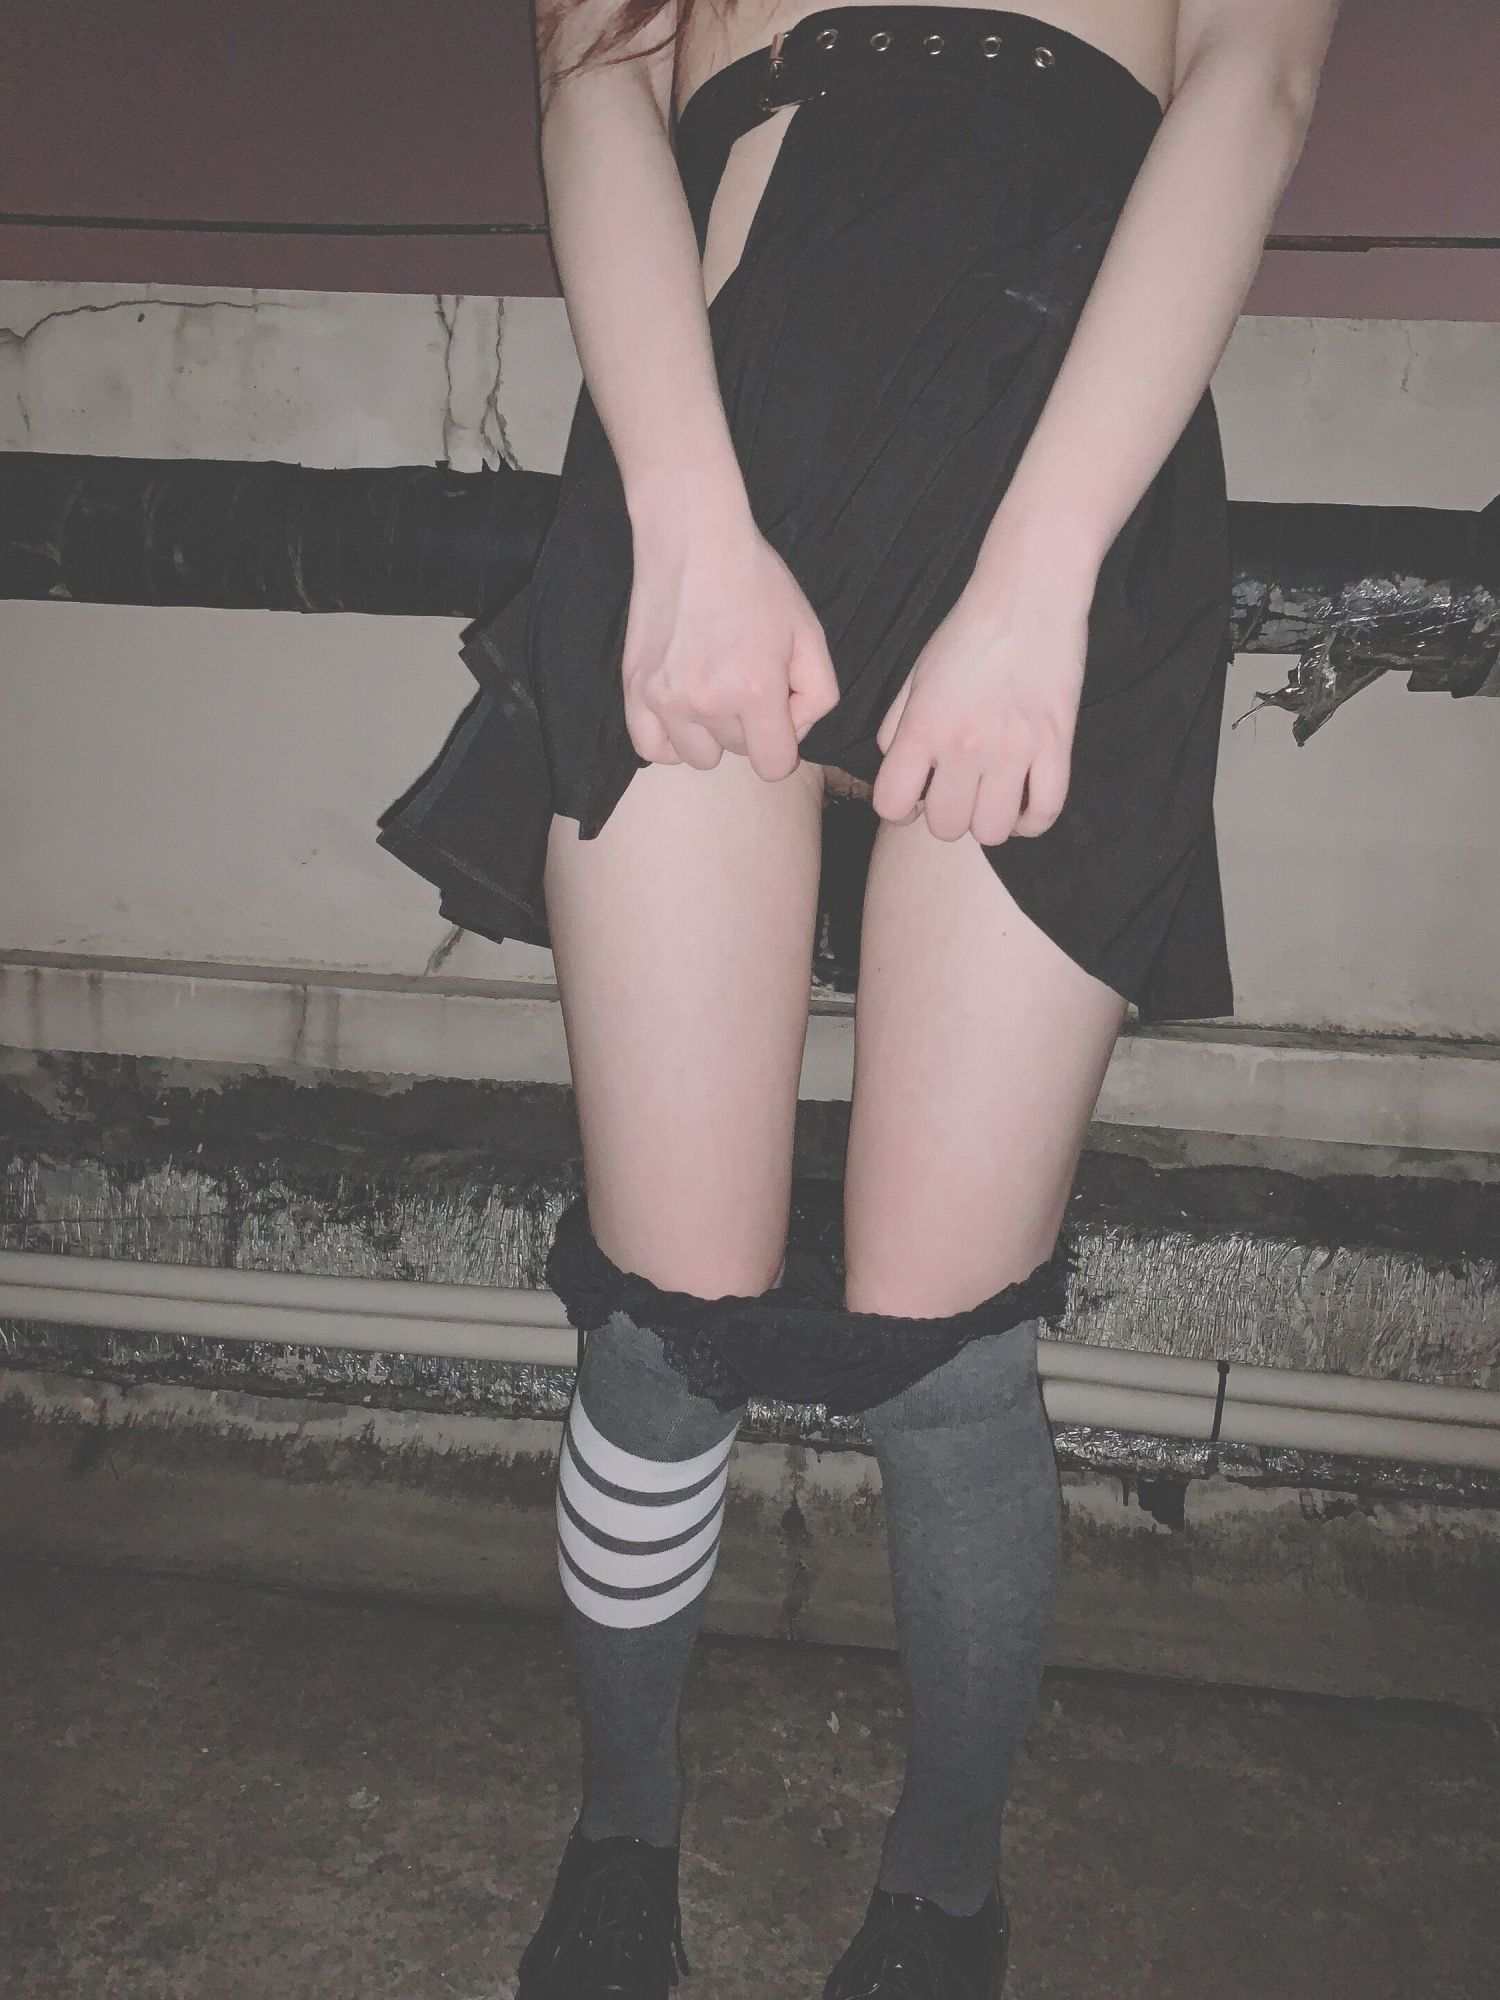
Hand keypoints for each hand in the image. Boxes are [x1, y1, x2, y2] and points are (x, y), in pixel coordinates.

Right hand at [621, 506, 840, 782]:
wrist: (694, 540)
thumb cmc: (757, 583)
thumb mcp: (809, 633)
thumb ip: (818, 694)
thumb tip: (793, 730)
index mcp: (756, 690)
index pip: (775, 766)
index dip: (783, 744)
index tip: (778, 713)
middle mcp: (708, 702)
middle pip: (737, 754)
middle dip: (748, 726)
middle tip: (743, 678)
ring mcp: (665, 699)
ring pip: (698, 756)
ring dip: (710, 734)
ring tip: (711, 689)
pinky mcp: (634, 689)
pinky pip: (652, 749)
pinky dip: (670, 740)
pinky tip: (682, 711)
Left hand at [871, 579, 1090, 843]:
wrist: (1028, 595)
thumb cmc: (967, 633)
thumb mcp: (915, 676)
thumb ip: (898, 727)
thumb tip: (897, 768)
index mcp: (923, 728)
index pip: (892, 806)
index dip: (899, 808)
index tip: (915, 795)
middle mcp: (964, 746)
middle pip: (946, 827)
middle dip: (947, 816)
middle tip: (958, 792)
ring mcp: (1013, 750)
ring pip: (992, 832)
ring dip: (988, 821)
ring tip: (992, 796)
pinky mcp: (1056, 745)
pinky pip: (1045, 813)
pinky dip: (1031, 820)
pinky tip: (1023, 803)